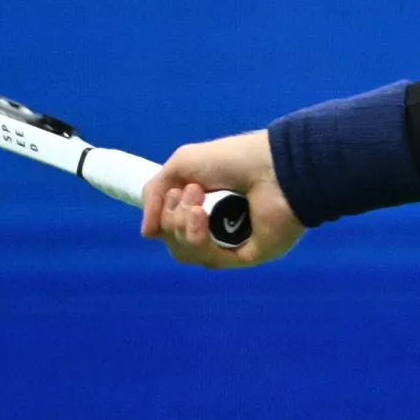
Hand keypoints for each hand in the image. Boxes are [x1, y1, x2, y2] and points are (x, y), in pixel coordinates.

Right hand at [140, 129, 304, 268]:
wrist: (272, 165)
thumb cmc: (234, 159)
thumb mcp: (183, 165)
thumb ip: (155, 193)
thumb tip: (147, 234)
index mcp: (208, 206)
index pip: (172, 227)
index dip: (165, 215)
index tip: (176, 193)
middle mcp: (219, 227)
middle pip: (176, 243)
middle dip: (173, 219)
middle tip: (193, 193)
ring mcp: (233, 244)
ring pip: (188, 254)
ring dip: (183, 228)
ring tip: (199, 205)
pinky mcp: (247, 256)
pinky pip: (211, 260)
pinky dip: (199, 239)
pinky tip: (202, 216)